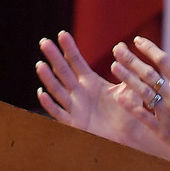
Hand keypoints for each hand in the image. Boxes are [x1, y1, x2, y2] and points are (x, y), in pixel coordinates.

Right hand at [36, 31, 149, 145]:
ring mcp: (75, 107)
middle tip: (44, 42)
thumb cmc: (127, 112)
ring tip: (40, 65)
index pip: (77, 62)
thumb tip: (121, 46)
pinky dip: (50, 104)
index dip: (70, 49)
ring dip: (48, 78)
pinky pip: (59, 113)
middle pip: (64, 72)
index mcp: (91, 82)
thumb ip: (126, 70)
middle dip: (54, 57)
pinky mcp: (75, 124)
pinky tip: (42, 94)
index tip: (62, 34)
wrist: (129, 136)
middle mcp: (80, 93)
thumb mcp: (128, 89)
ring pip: (58, 90)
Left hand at [111, 36, 169, 164]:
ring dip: (127, 78)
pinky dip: (130, 106)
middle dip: (131, 60)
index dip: (148, 48)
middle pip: (148, 73)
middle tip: (117, 50)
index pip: (163, 60)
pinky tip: (119, 97)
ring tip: (114, 66)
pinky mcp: (162, 130)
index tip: (137, 41)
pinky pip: (143, 115)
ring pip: (142, 91)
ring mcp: (166, 112)